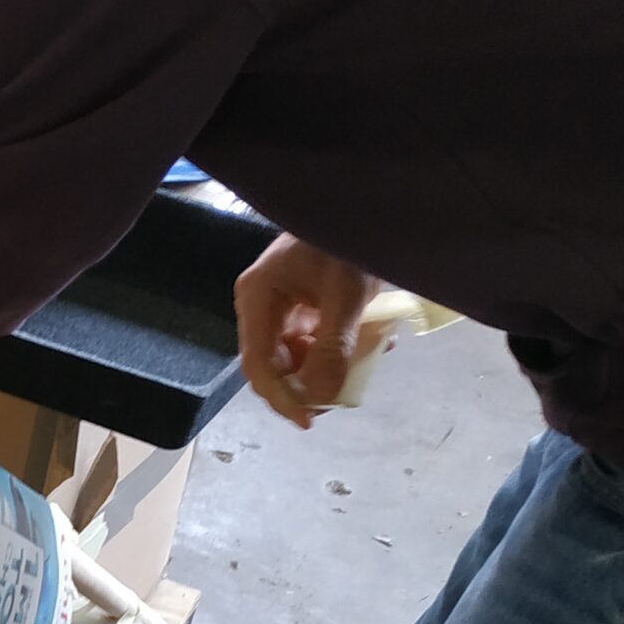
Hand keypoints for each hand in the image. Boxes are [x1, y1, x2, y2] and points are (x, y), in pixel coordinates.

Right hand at [234, 233, 382, 428]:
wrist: (366, 204)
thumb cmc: (350, 240)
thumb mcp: (347, 295)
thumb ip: (333, 347)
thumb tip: (319, 398)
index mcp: (258, 298)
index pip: (258, 364)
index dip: (280, 398)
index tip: (309, 420)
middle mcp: (259, 305)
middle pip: (271, 365)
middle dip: (305, 385)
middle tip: (339, 397)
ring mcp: (277, 304)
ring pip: (291, 357)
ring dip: (324, 369)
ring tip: (363, 363)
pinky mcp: (298, 304)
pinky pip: (308, 340)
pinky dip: (334, 350)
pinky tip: (366, 344)